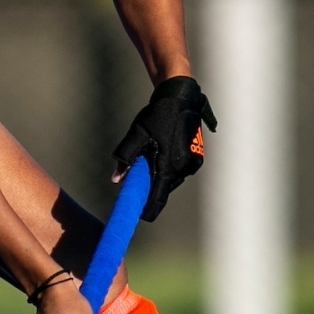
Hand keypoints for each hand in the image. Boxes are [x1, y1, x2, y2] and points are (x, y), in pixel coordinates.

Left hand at [112, 75, 215, 221]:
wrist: (180, 98)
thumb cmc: (157, 115)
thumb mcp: (136, 134)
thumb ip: (126, 158)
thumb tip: (116, 180)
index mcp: (169, 165)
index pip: (158, 196)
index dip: (149, 208)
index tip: (140, 215)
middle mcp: (184, 168)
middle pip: (163, 188)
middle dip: (150, 185)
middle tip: (136, 175)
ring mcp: (192, 164)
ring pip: (171, 179)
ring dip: (159, 174)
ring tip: (151, 155)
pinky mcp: (196, 158)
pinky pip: (179, 170)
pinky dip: (168, 167)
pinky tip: (162, 152)